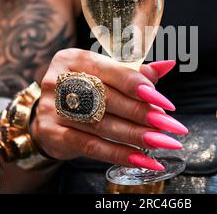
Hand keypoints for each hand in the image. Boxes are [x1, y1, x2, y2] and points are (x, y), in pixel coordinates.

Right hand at [31, 49, 186, 170]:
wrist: (47, 113)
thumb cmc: (83, 89)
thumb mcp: (105, 74)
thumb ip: (134, 71)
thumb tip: (167, 66)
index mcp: (76, 59)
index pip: (113, 71)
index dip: (141, 86)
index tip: (165, 102)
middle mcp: (60, 80)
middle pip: (108, 99)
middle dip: (143, 114)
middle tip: (169, 125)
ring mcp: (53, 108)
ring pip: (101, 124)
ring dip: (136, 136)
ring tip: (162, 142)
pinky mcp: (52, 133)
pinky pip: (91, 146)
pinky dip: (119, 154)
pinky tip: (141, 158)